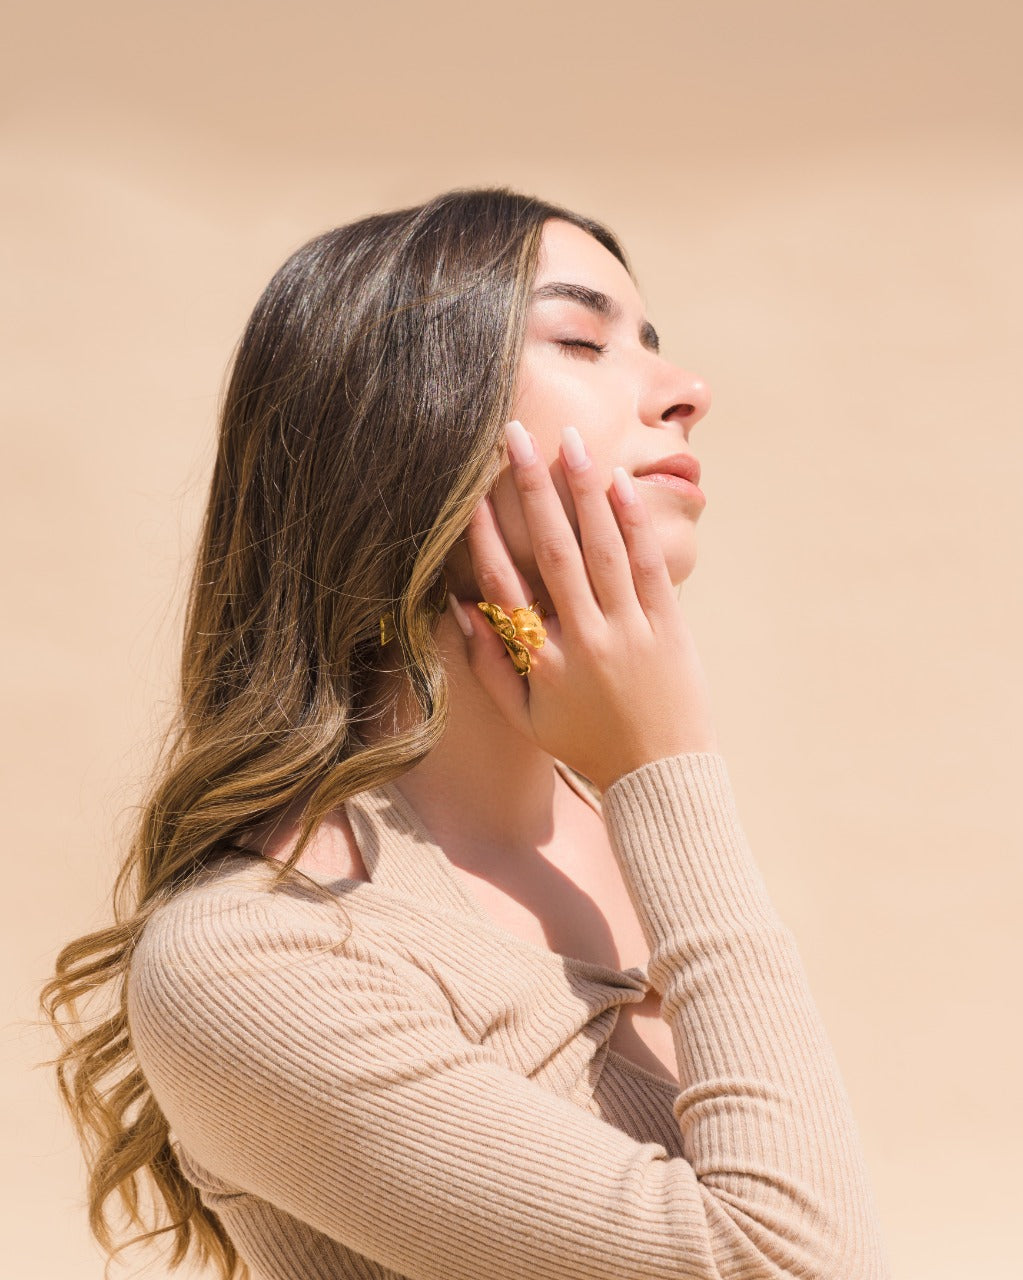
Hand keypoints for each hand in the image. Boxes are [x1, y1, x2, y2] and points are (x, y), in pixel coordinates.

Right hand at [450, 420, 718, 791]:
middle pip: (553, 552)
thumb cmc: (587, 745)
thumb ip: (488, 666)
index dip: (484, 535)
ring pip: (604, 549)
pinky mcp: (668, 627)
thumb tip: (460, 609)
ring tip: (571, 443)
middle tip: (516, 438)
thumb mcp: (526, 720)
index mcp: (543, 663)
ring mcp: (630, 631)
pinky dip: (634, 524)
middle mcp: (585, 640)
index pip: (505, 585)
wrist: (661, 774)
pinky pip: (649, 567)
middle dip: (533, 490)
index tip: (470, 492)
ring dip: (586, 492)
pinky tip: (620, 484)